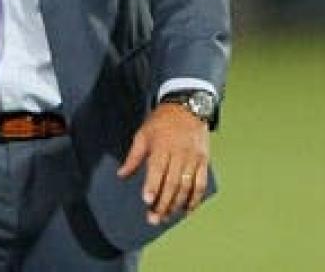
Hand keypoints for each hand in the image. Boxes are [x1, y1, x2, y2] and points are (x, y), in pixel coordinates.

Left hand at [116, 103, 209, 224]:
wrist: (188, 106)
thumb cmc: (162, 121)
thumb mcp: (143, 134)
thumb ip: (133, 156)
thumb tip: (121, 174)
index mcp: (162, 146)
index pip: (157, 169)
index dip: (152, 185)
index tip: (147, 200)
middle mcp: (179, 153)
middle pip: (172, 182)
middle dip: (163, 203)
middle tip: (153, 218)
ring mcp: (193, 158)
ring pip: (186, 186)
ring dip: (176, 205)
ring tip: (166, 217)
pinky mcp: (203, 161)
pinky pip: (201, 184)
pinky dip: (195, 199)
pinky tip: (187, 210)